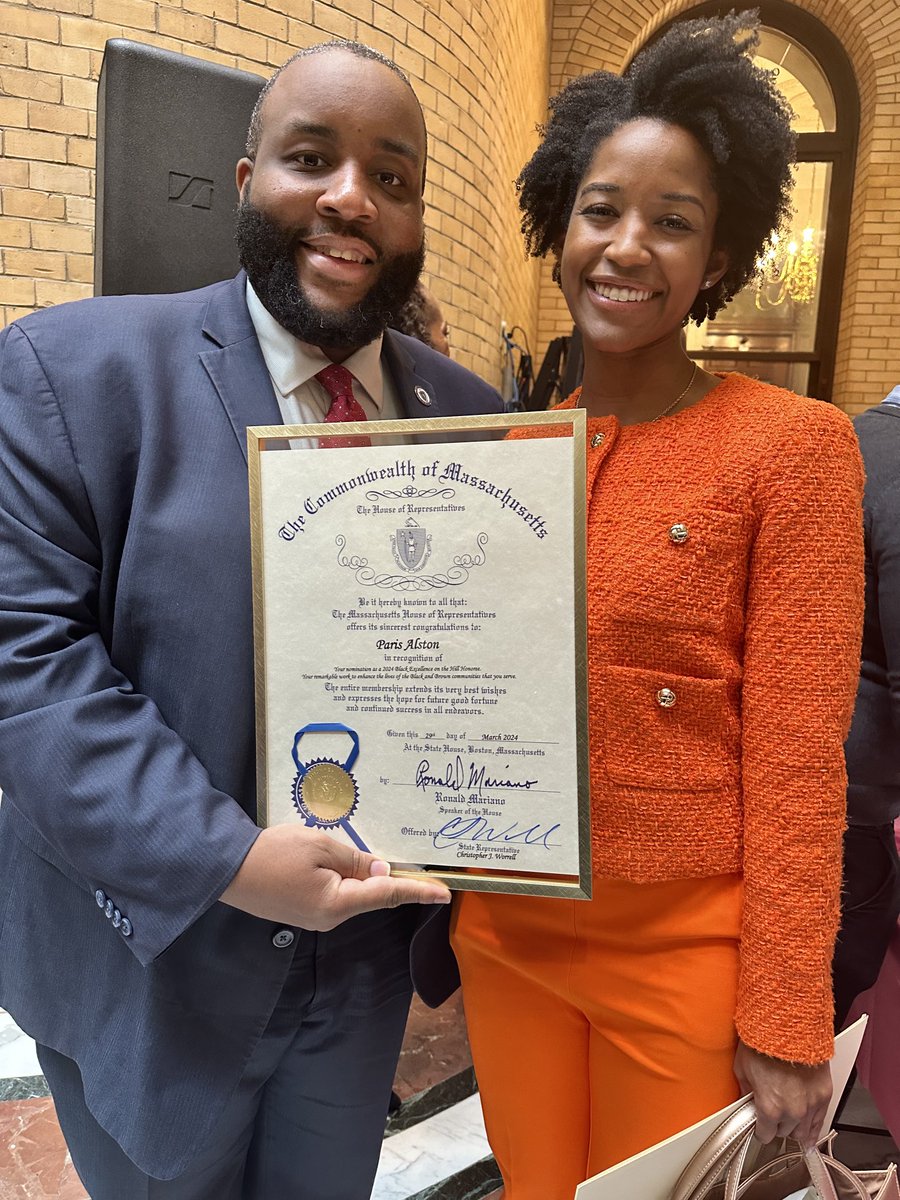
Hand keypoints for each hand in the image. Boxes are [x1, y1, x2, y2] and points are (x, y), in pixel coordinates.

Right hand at [219, 825, 450, 930]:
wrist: (226, 869)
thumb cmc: (273, 853)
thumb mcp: (321, 846)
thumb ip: (356, 860)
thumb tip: (384, 872)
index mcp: (338, 903)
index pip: (388, 894)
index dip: (418, 891)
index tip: (445, 894)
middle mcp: (331, 918)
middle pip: (371, 895)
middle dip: (387, 877)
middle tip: (406, 860)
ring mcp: (316, 919)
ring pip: (353, 895)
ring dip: (362, 876)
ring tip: (358, 854)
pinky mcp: (304, 912)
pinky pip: (336, 895)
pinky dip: (345, 880)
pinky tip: (339, 864)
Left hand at [733, 1039, 831, 1147]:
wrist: (788, 1025)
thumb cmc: (764, 1042)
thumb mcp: (743, 1068)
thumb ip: (746, 1092)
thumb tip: (747, 1100)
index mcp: (770, 1107)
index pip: (765, 1135)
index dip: (760, 1130)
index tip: (759, 1126)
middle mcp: (793, 1111)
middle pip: (784, 1132)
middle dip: (776, 1125)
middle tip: (772, 1113)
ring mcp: (811, 1104)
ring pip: (803, 1131)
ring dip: (794, 1126)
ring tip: (788, 1121)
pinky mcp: (824, 1094)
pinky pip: (820, 1121)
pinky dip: (813, 1127)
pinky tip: (809, 1135)